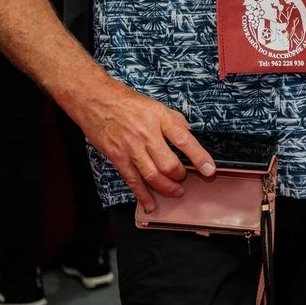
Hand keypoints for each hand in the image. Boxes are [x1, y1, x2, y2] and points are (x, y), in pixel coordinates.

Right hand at [68, 78, 215, 211]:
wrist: (95, 100)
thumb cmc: (127, 101)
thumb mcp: (156, 105)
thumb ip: (174, 120)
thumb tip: (188, 134)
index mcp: (159, 118)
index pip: (184, 140)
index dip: (199, 157)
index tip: (210, 169)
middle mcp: (146, 134)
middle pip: (168, 163)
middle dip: (180, 176)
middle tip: (185, 178)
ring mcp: (130, 148)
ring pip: (152, 176)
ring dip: (166, 188)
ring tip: (176, 191)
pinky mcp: (117, 158)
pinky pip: (132, 181)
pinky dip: (142, 195)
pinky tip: (151, 204)